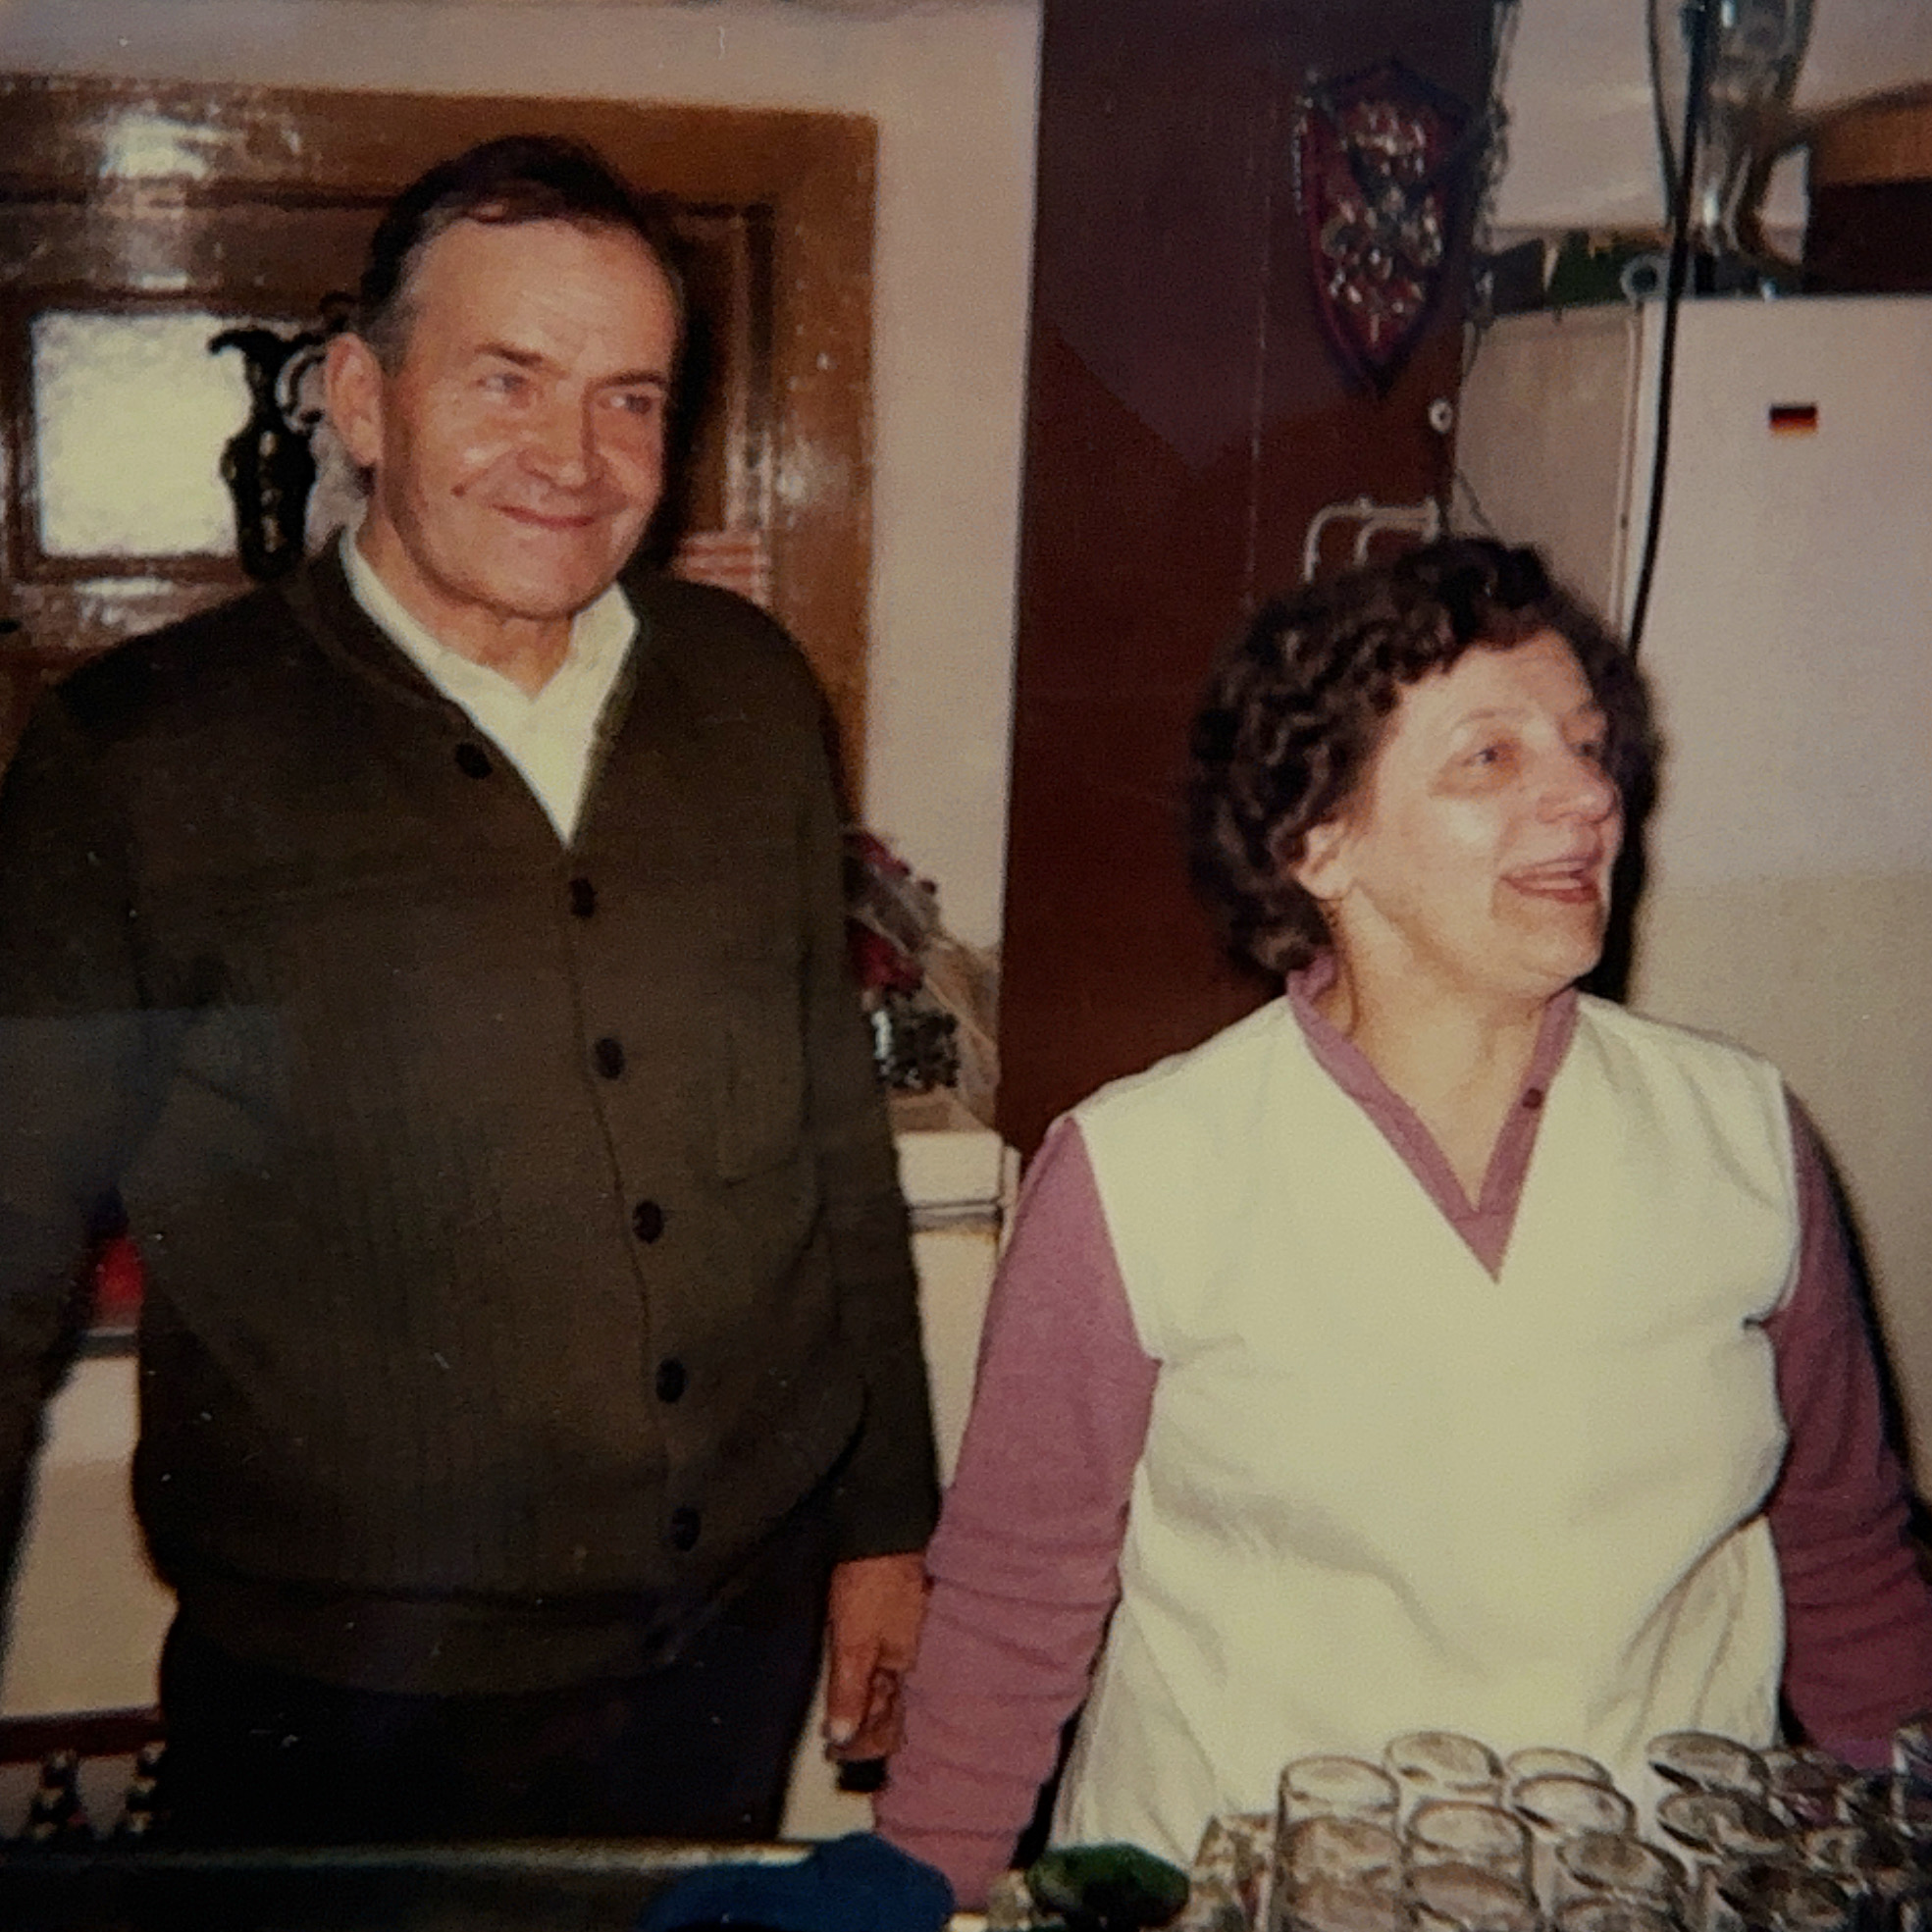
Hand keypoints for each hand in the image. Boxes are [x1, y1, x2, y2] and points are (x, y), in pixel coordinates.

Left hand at [821, 1549, 927, 1760]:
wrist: (882, 1528)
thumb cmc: (872, 1581)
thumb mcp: (853, 1642)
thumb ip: (849, 1691)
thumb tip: (842, 1736)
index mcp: (909, 1671)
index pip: (891, 1728)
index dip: (861, 1746)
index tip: (834, 1754)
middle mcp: (915, 1662)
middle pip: (894, 1713)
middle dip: (865, 1730)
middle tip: (834, 1742)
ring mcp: (909, 1642)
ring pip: (890, 1692)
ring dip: (865, 1707)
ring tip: (837, 1716)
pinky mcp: (899, 1624)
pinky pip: (887, 1667)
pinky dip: (869, 1681)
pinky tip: (855, 1680)